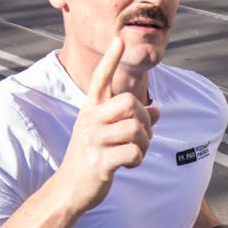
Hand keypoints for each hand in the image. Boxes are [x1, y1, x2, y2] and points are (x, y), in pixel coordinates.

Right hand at [57, 36, 160, 213]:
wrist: (70, 188)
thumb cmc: (92, 158)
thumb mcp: (108, 134)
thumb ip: (132, 120)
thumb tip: (157, 109)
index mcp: (90, 110)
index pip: (100, 79)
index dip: (110, 59)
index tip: (119, 40)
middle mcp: (90, 120)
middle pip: (129, 103)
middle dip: (145, 120)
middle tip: (143, 135)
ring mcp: (93, 140)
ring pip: (136, 129)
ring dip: (145, 143)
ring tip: (137, 152)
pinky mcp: (100, 161)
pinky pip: (133, 152)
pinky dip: (138, 159)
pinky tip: (130, 164)